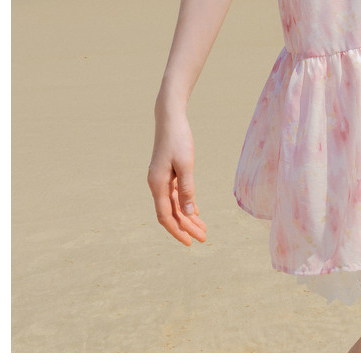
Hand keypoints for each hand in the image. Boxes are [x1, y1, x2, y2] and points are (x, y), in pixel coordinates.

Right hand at [147, 108, 206, 245]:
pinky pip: (175, 194)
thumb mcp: (185, 164)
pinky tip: (195, 211)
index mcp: (157, 184)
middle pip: (171, 213)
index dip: (177, 231)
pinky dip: (185, 204)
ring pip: (174, 204)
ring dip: (187, 217)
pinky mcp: (166, 172)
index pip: (166, 216)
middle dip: (186, 227)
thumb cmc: (178, 138)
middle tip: (203, 238)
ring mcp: (161, 179)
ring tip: (202, 228)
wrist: (170, 117)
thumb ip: (187, 190)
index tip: (189, 243)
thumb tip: (188, 214)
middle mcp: (156, 184)